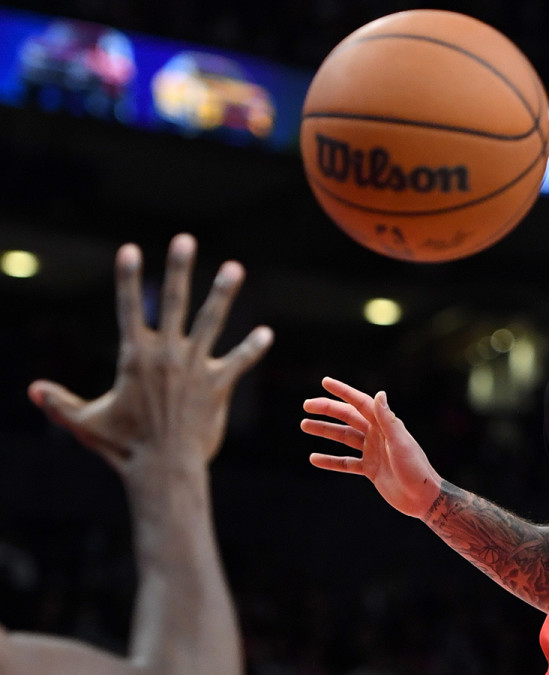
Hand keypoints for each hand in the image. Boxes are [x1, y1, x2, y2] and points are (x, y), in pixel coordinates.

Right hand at [26, 233, 272, 477]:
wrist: (162, 469)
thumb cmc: (123, 448)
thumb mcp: (85, 423)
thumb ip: (61, 402)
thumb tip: (32, 390)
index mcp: (135, 357)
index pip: (128, 308)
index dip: (128, 278)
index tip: (130, 248)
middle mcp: (166, 355)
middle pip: (172, 303)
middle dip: (178, 269)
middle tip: (185, 239)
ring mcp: (194, 367)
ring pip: (211, 322)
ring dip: (223, 293)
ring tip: (234, 267)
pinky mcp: (218, 385)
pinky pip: (238, 361)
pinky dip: (252, 348)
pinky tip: (266, 333)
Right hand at [302, 377, 442, 517]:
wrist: (422, 497)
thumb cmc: (416, 469)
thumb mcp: (401, 443)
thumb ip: (389, 421)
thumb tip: (379, 394)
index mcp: (385, 425)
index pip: (361, 403)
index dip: (343, 392)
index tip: (325, 382)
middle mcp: (378, 435)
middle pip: (348, 418)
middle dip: (328, 410)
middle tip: (306, 405)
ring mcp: (373, 452)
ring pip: (344, 437)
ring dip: (325, 431)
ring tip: (304, 425)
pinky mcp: (371, 469)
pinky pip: (346, 463)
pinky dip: (330, 461)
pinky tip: (314, 458)